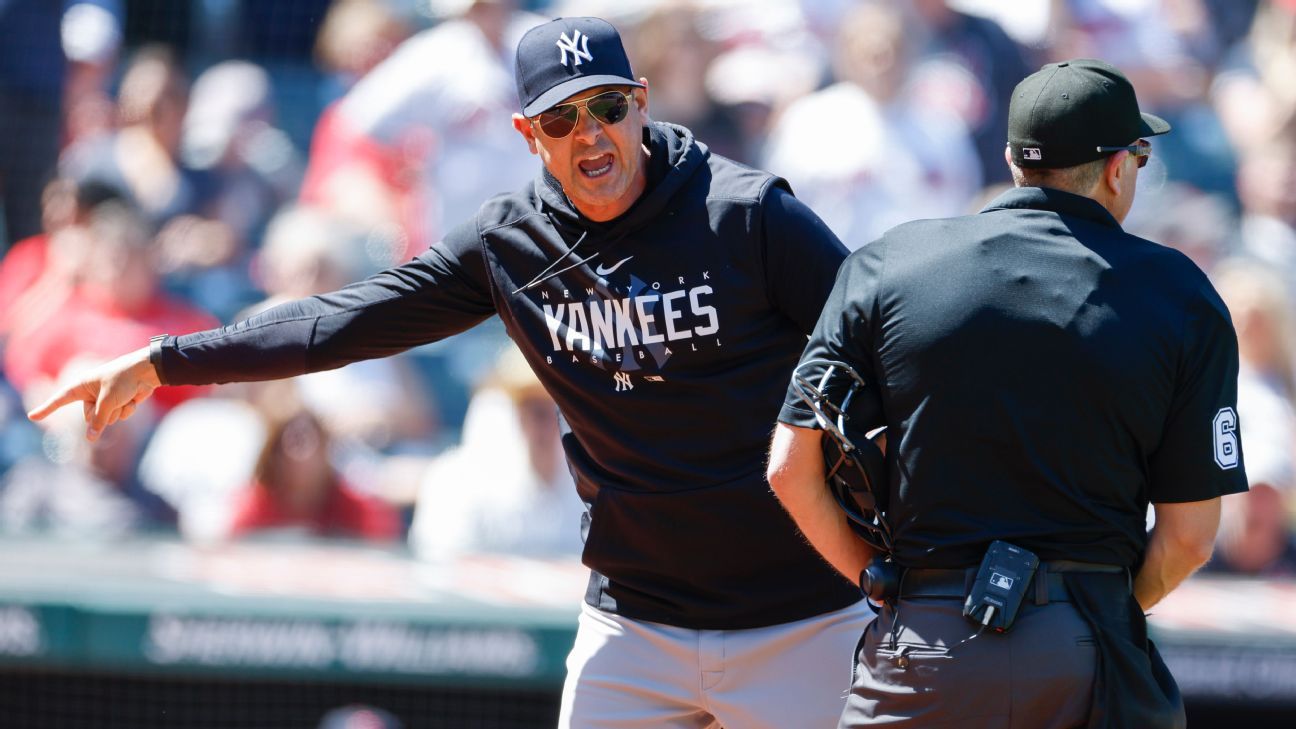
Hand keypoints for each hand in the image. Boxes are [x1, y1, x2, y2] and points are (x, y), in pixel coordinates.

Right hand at [26, 346, 160, 440]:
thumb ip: (98, 421)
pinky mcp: (119, 402)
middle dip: (103, 414)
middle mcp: (91, 393)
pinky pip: (119, 415)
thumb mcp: (108, 401)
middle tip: (113, 400)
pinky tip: (133, 399)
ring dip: (118, 411)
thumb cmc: (124, 380)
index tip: (32, 416)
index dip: (46, 409)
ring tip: (125, 397)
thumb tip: (90, 438)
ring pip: (107, 419)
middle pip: (90, 417)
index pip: (60, 399)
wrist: (147, 371)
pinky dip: (127, 410)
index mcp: (82, 386)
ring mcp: (105, 399)